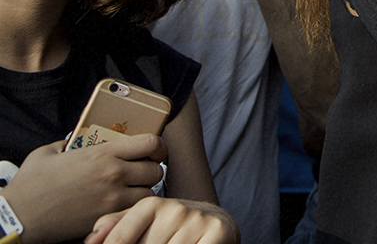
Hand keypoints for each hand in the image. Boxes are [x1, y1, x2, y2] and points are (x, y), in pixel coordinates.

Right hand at [1, 136, 165, 241]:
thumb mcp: (48, 153)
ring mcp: (112, 197)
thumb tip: (75, 140)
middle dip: (151, 172)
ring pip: (149, 193)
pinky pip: (134, 211)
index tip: (154, 152)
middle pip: (156, 170)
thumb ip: (67, 143)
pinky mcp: (107, 217)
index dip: (158, 147)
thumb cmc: (31, 185)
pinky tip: (121, 207)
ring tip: (131, 192)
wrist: (20, 216)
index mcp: (103, 153)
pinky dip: (133, 209)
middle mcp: (113, 173)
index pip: (151, 142)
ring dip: (143, 192)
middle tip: (141, 174)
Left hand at [86, 198, 238, 243]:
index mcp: (151, 205)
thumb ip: (116, 227)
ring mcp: (197, 220)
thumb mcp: (143, 223)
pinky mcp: (217, 231)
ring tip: (172, 242)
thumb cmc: (171, 229)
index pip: (120, 240)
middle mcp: (175, 208)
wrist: (217, 224)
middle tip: (158, 242)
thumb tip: (90, 240)